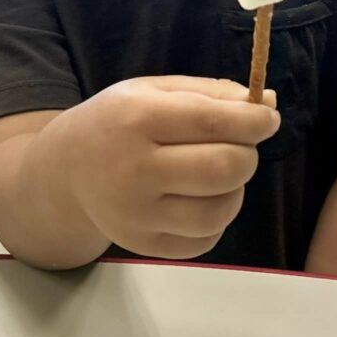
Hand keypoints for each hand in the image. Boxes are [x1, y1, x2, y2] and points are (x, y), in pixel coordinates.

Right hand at [62, 76, 279, 259]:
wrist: (66, 170)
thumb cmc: (118, 120)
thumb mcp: (154, 90)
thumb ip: (211, 93)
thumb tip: (269, 104)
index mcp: (137, 118)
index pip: (211, 121)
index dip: (253, 121)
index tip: (268, 118)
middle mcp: (135, 170)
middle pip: (223, 169)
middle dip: (248, 154)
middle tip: (241, 145)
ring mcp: (137, 215)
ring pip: (220, 210)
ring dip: (236, 188)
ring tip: (219, 172)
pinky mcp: (143, 245)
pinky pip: (205, 239)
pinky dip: (217, 218)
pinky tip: (200, 197)